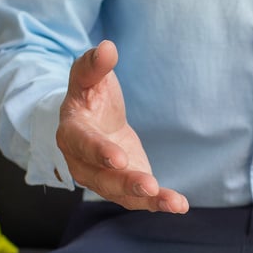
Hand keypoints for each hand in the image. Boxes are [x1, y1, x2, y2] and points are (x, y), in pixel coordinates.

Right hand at [56, 41, 187, 212]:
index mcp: (72, 133)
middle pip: (102, 178)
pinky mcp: (125, 186)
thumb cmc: (91, 97)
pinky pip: (140, 199)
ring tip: (173, 202)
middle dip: (126, 183)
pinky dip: (159, 203)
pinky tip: (180, 205)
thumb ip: (94, 65)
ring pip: (123, 194)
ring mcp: (104, 179)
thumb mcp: (89, 78)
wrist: (94, 120)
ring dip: (147, 200)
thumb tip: (108, 47)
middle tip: (149, 186)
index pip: (83, 144)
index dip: (99, 151)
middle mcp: (84, 163)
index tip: (118, 157)